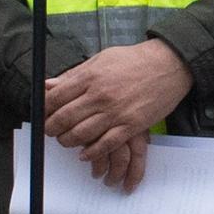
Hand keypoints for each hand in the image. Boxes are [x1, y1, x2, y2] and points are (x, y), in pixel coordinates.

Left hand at [44, 40, 194, 189]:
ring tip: (67, 141)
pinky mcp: (131, 125)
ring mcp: (116, 112)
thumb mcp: (101, 59)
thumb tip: (48, 85)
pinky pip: (105, 144)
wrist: (169, 64)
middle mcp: (99, 95)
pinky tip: (85, 153)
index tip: (43, 115)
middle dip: (52, 129)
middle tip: (51, 131)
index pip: (55, 98)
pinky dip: (91, 152)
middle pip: (64, 119)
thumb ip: (74, 74)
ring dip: (68, 142)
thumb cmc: (135, 60)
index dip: (44, 110)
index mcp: (90, 77)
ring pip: (81, 135)